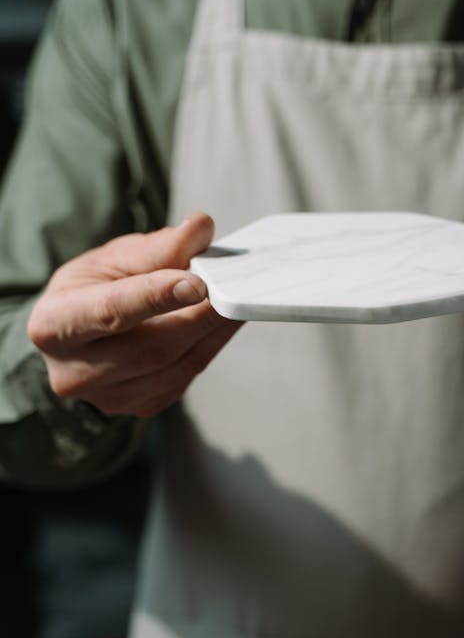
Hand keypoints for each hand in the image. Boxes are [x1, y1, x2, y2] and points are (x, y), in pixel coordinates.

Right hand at [28, 213, 240, 416]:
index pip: (111, 312)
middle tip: (234, 291)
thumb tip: (201, 229)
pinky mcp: (139, 408)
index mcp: (54, 326)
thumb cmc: (91, 290)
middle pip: (152, 348)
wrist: (78, 335)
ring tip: (234, 303)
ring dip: (212, 334)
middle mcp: (74, 372)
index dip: (157, 298)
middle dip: (200, 317)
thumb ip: (157, 247)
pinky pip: (184, 379)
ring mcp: (108, 398)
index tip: (198, 283)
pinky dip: (207, 349)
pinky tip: (218, 326)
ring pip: (175, 368)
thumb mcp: (112, 259)